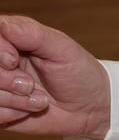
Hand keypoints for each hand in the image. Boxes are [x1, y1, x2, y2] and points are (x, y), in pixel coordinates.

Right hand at [0, 16, 110, 139]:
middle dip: (7, 81)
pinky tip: (30, 109)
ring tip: (39, 98)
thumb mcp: (62, 50)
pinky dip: (12, 114)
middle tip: (30, 85)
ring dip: (16, 100)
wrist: (88, 108)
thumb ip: (33, 35)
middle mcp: (1, 60)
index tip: (13, 61)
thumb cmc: (78, 72)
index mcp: (15, 38)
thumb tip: (4, 24)